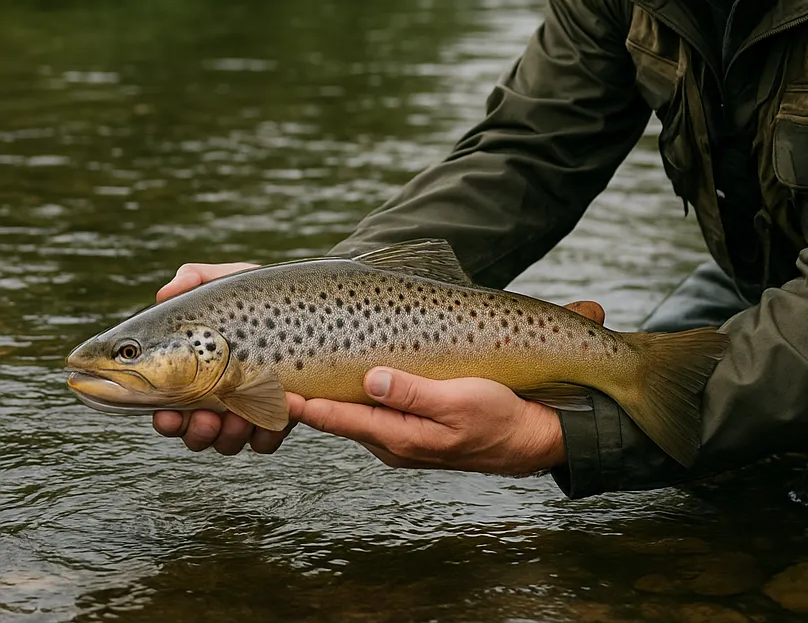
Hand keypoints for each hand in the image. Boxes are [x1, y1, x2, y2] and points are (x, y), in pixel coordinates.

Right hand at [153, 260, 286, 454]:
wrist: (313, 299)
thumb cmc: (263, 292)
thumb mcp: (230, 280)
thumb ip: (195, 279)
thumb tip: (165, 292)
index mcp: (195, 374)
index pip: (170, 406)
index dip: (164, 418)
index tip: (164, 414)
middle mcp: (217, 397)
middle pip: (195, 433)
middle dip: (195, 433)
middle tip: (204, 419)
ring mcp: (249, 408)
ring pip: (229, 441)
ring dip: (230, 435)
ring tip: (240, 416)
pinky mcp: (281, 414)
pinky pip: (268, 439)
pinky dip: (267, 433)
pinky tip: (275, 415)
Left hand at [294, 300, 606, 474]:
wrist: (531, 439)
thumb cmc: (499, 417)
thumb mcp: (459, 401)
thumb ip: (413, 392)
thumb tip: (370, 380)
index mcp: (400, 437)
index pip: (339, 418)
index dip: (302, 403)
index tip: (270, 389)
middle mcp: (394, 441)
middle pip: (338, 418)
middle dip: (305, 399)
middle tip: (271, 374)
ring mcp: (403, 437)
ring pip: (354, 415)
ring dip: (328, 397)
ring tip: (297, 373)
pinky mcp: (414, 428)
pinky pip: (372, 413)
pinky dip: (352, 398)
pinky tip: (347, 380)